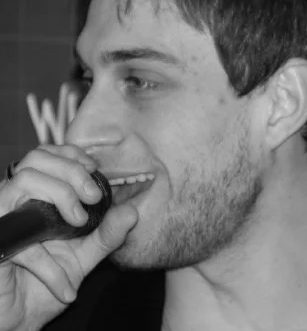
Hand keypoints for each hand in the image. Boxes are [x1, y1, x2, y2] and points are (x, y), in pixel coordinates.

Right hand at [0, 145, 137, 330]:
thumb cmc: (49, 281)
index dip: (73, 155)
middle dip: (72, 171)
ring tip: (79, 221)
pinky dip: (47, 265)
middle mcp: (15, 201)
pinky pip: (20, 240)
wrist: (22, 319)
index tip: (94, 170)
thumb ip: (107, 233)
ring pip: (27, 179)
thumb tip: (132, 212)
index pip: (49, 154)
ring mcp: (2, 219)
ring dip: (60, 195)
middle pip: (38, 158)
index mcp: (36, 196)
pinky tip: (65, 287)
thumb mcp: (86, 254)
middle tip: (93, 197)